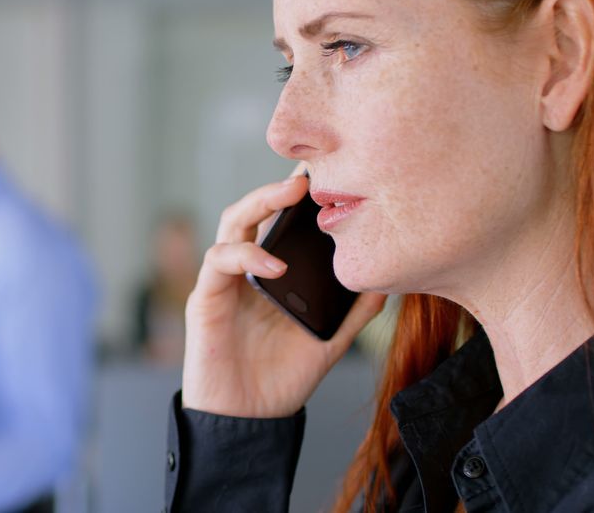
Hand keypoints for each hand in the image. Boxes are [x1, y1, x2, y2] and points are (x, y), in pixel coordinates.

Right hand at [182, 173, 386, 417]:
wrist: (249, 420)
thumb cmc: (281, 379)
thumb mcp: (328, 341)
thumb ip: (353, 313)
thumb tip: (388, 285)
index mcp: (269, 274)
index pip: (279, 223)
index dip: (296, 197)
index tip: (327, 175)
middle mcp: (243, 270)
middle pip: (253, 211)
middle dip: (277, 188)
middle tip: (308, 174)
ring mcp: (223, 281)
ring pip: (230, 224)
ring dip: (258, 204)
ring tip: (291, 195)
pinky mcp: (205, 298)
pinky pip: (219, 262)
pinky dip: (245, 255)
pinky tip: (274, 265)